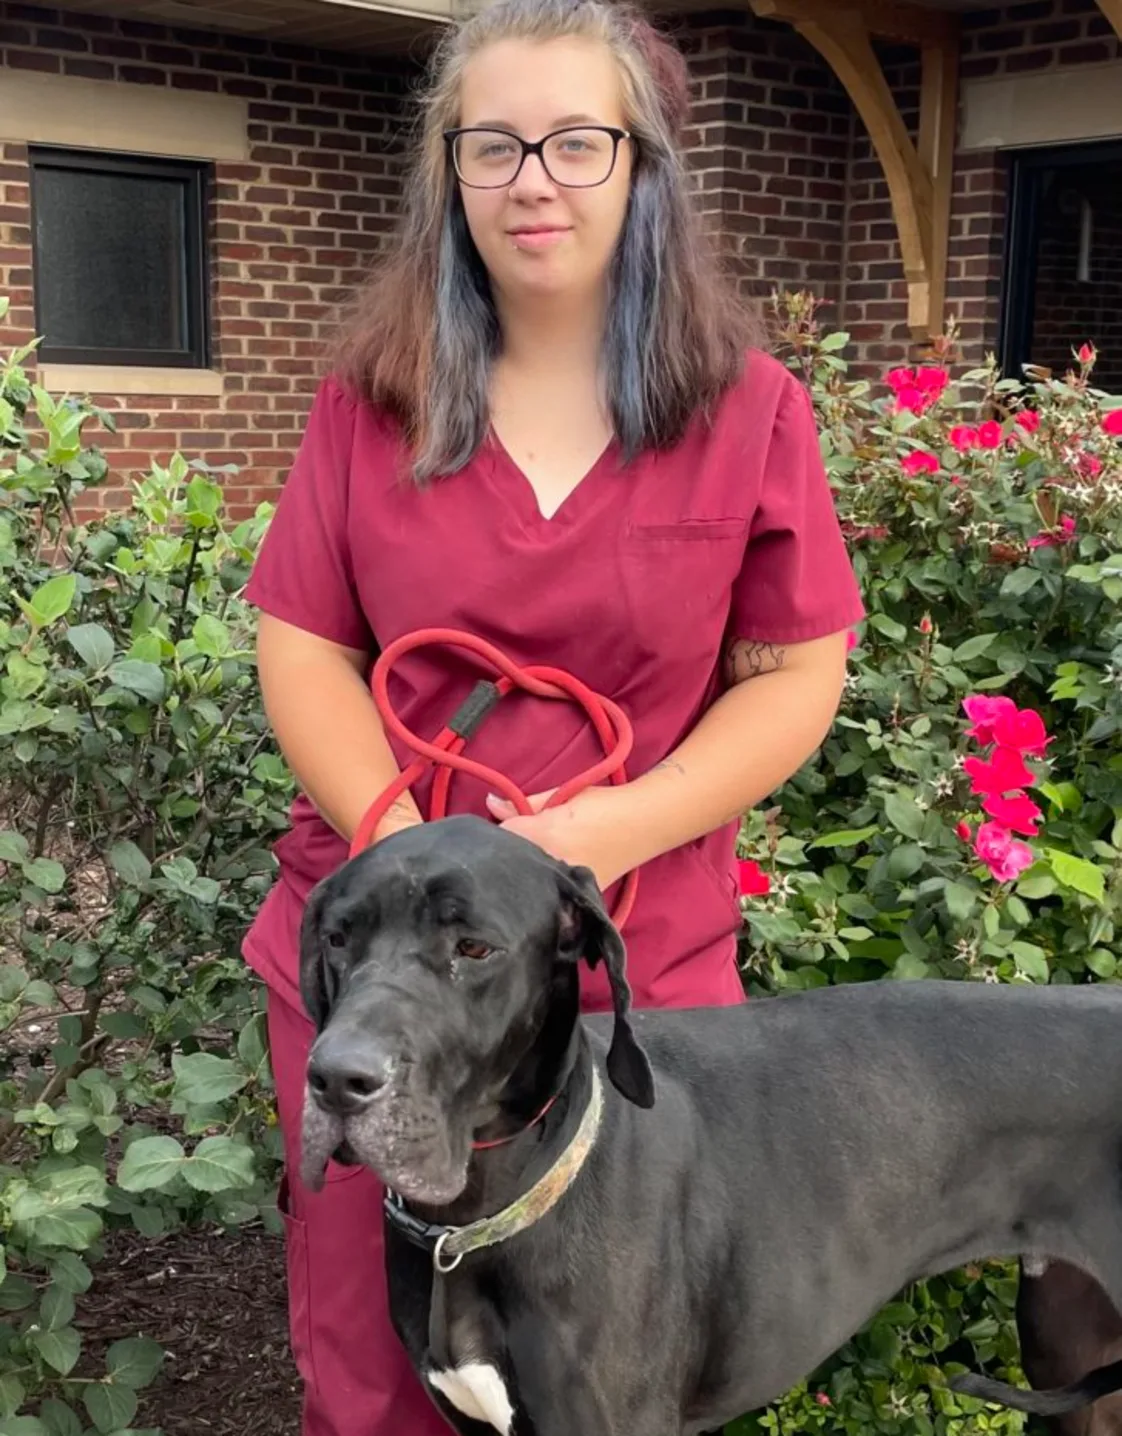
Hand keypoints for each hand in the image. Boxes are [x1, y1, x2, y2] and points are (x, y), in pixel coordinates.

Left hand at [484, 784, 632, 892]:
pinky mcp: (576, 898)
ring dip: (522, 876)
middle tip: (514, 849)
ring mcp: (564, 886)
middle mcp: (551, 864)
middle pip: (508, 866)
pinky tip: (545, 880)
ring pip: (526, 885)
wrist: (643, 824)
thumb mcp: (561, 796)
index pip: (500, 838)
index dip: (496, 834)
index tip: (499, 831)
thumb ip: (522, 802)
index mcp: (544, 834)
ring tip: (531, 864)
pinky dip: (542, 889)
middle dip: (505, 858)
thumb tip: (489, 803)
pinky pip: (547, 896)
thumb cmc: (601, 805)